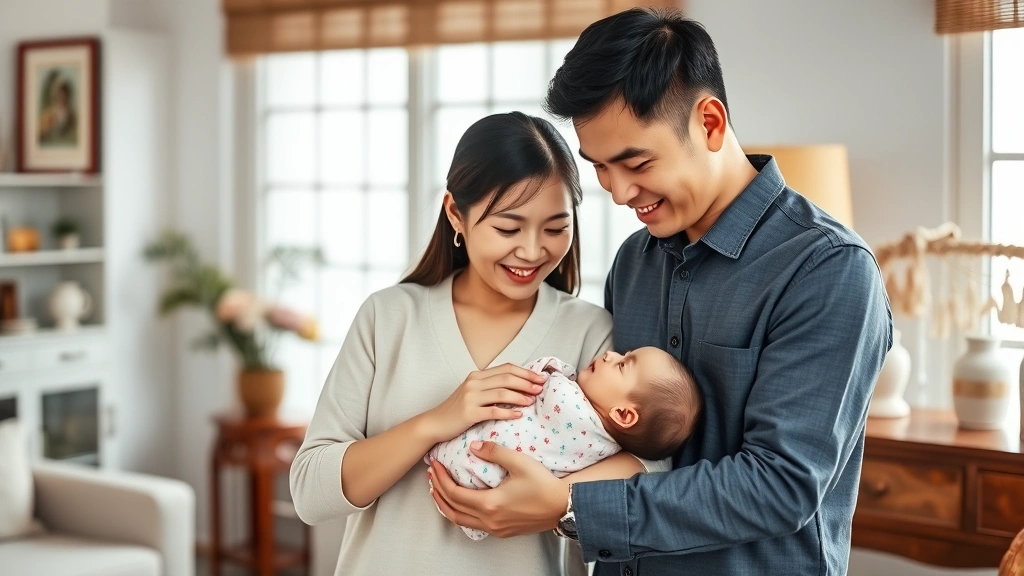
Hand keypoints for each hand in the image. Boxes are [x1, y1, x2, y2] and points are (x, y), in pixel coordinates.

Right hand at [423, 364, 545, 442]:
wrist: (435, 422)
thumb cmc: (456, 410)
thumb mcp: (472, 393)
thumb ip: (490, 387)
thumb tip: (517, 386)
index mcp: (476, 375)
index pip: (506, 368)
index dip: (525, 372)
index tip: (539, 377)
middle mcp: (473, 383)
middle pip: (506, 378)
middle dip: (526, 382)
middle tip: (540, 387)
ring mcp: (470, 397)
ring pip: (502, 393)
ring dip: (520, 396)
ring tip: (532, 400)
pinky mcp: (469, 413)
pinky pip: (493, 411)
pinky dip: (508, 412)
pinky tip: (519, 415)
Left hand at [428, 441, 568, 537]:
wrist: (563, 506)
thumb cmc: (544, 485)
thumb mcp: (519, 462)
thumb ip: (495, 452)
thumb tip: (474, 446)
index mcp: (489, 504)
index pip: (454, 493)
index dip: (441, 479)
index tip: (435, 466)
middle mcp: (489, 520)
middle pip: (452, 509)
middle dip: (438, 491)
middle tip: (432, 475)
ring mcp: (495, 528)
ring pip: (460, 520)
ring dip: (446, 505)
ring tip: (439, 491)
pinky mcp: (502, 531)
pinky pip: (472, 525)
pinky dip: (460, 514)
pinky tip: (461, 504)